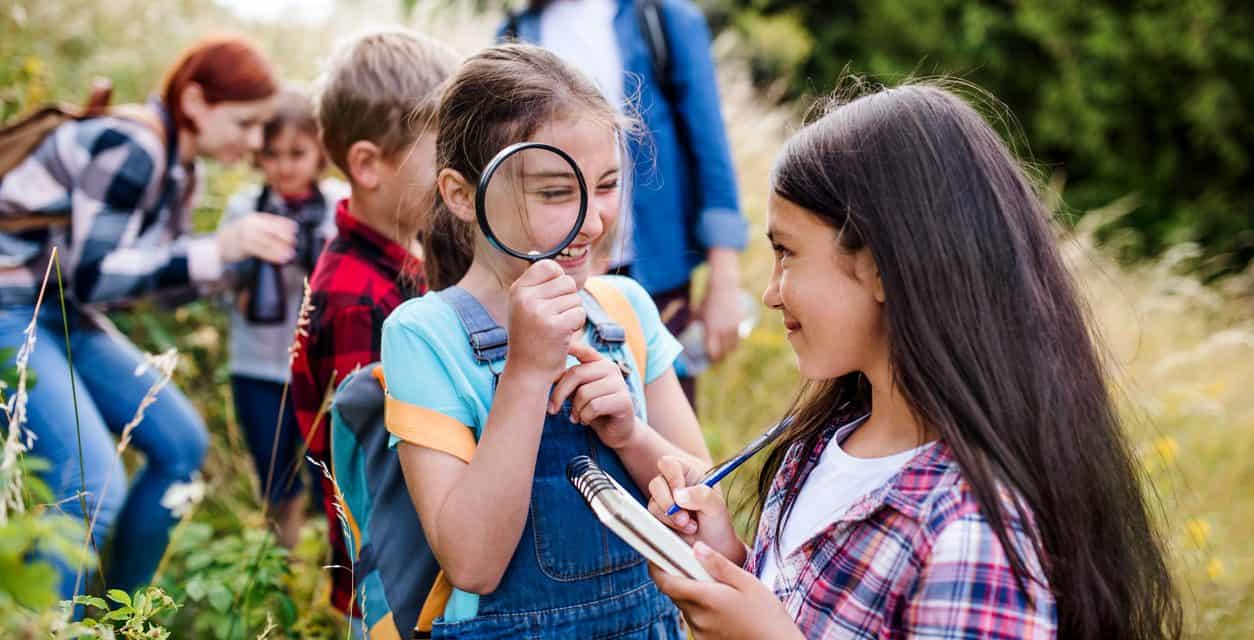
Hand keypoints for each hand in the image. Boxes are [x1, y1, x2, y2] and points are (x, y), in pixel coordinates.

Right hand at [218, 212, 296, 263]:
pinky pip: (262, 251)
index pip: (272, 219)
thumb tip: (285, 232)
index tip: (295, 228)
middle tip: (295, 241)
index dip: (285, 224)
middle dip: (284, 236)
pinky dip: (273, 255)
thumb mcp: (250, 226)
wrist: (218, 244)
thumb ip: (265, 227)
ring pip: (268, 242)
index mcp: (254, 218)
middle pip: (272, 230)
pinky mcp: (244, 246)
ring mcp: (247, 235)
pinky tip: (281, 259)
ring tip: (291, 254)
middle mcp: (251, 224)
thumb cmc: (238, 236)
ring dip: (281, 248)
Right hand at [505, 260, 585, 378]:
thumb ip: (534, 282)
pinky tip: (563, 336)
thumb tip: (537, 251)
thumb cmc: (530, 336)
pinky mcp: (555, 326)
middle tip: (554, 318)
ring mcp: (539, 312)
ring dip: (572, 314)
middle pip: (567, 281)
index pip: (549, 265)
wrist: (527, 371)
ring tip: (557, 328)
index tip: (552, 298)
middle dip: (568, 300)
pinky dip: (577, 325)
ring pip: (575, 298)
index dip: (558, 280)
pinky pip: (579, 313)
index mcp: (518, 290)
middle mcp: (525, 298)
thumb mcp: (524, 305)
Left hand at [549, 341, 636, 447]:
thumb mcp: (579, 391)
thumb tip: (546, 373)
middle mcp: (611, 368)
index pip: (583, 350)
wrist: (617, 431)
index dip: (571, 346)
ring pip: (584, 393)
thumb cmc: (593, 409)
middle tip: (552, 409)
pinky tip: (586, 420)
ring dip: (575, 410)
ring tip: (576, 417)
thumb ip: (569, 380)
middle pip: (576, 374)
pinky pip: (594, 407)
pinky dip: (585, 417)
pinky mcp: (624, 401)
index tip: (553, 344)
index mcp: (599, 362)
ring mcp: (619, 383)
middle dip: (559, 394)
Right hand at [646, 456, 742, 562]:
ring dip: (670, 517)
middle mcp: (672, 484)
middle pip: (656, 483)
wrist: (714, 546)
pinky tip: (684, 530)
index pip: (669, 465)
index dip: (672, 478)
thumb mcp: (716, 507)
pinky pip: (652, 519)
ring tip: (691, 527)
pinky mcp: (658, 517)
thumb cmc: (718, 522)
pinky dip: (667, 526)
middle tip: (684, 518)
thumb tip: (679, 495)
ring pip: (653, 503)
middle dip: (668, 503)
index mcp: (687, 472)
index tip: (680, 495)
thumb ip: (702, 496)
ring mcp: (663, 500)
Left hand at [650, 542, 802, 639]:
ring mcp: (700, 632)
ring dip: (692, 593)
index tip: (656, 553)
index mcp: (705, 599)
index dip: (656, 566)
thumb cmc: (767, 615)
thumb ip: (719, 564)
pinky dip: (701, 609)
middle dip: (678, 576)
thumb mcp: (747, 583)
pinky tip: (722, 605)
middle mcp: (697, 618)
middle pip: (675, 593)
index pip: (666, 582)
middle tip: (694, 563)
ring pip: (685, 606)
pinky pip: (695, 619)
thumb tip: (696, 547)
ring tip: (716, 586)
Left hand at [700, 249, 741, 362]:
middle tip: (717, 361)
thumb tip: (686, 332)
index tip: (709, 361)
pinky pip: (739, 339)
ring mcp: (734, 327)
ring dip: (729, 353)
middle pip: (724, 352)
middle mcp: (724, 331)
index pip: (713, 352)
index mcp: (711, 330)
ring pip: (734, 347)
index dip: (712, 360)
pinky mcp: (741, 322)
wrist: (723, 287)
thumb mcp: (697, 313)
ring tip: (725, 355)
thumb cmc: (707, 300)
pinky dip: (736, 344)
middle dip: (721, 359)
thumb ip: (692, 324)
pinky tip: (732, 346)